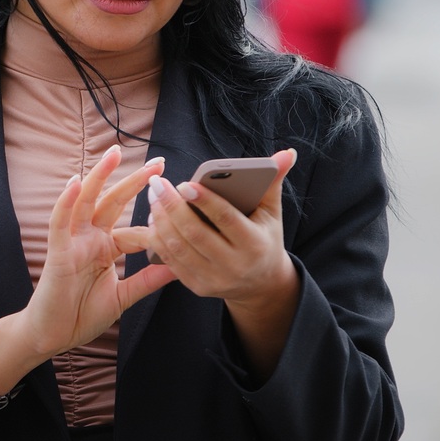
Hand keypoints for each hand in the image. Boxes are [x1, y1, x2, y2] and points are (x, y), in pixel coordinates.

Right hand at [16, 145, 175, 357]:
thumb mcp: (124, 296)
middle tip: (159, 162)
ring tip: (114, 154)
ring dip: (99, 176)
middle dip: (134, 181)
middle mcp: (89, 238)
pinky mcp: (57, 253)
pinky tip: (75, 182)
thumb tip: (178, 266)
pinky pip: (60, 223)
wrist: (53, 337)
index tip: (178, 200)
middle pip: (112, 202)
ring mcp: (73, 242)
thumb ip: (147, 280)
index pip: (133, 224)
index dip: (154, 214)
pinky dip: (66, 202)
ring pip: (86, 202)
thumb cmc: (81, 316)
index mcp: (105, 248)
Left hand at [120, 148, 301, 377]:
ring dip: (161, 221)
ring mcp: (214, 279)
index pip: (226, 220)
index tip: (185, 183)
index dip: (205, 201)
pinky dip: (159, 239)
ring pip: (179, 248)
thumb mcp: (271, 212)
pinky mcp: (198, 287)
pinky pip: (172, 261)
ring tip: (153, 197)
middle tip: (157, 184)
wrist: (261, 284)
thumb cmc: (264, 238)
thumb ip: (273, 181)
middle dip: (173, 207)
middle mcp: (234, 265)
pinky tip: (153, 219)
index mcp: (254, 244)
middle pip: (196, 234)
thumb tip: (286, 153)